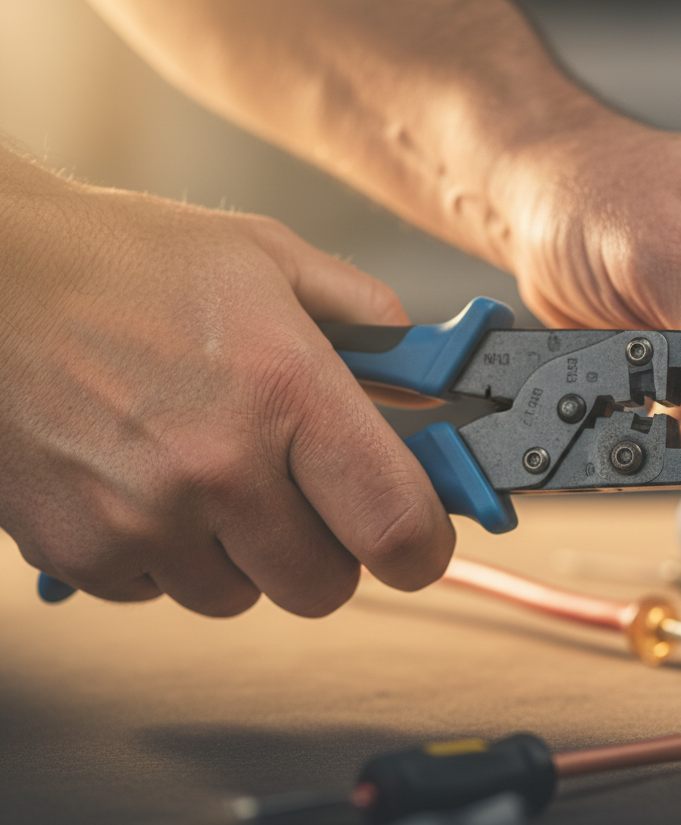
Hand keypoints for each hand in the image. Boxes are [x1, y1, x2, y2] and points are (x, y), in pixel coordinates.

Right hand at [0, 154, 453, 616]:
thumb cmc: (125, 261)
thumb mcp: (269, 259)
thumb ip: (370, 320)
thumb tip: (426, 377)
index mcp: (284, 388)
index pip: (394, 522)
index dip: (423, 544)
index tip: (420, 537)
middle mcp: (218, 465)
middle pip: (323, 586)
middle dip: (327, 549)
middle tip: (304, 497)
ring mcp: (142, 517)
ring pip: (240, 596)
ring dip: (241, 553)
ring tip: (207, 474)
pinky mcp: (78, 551)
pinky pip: (159, 592)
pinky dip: (165, 555)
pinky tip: (146, 484)